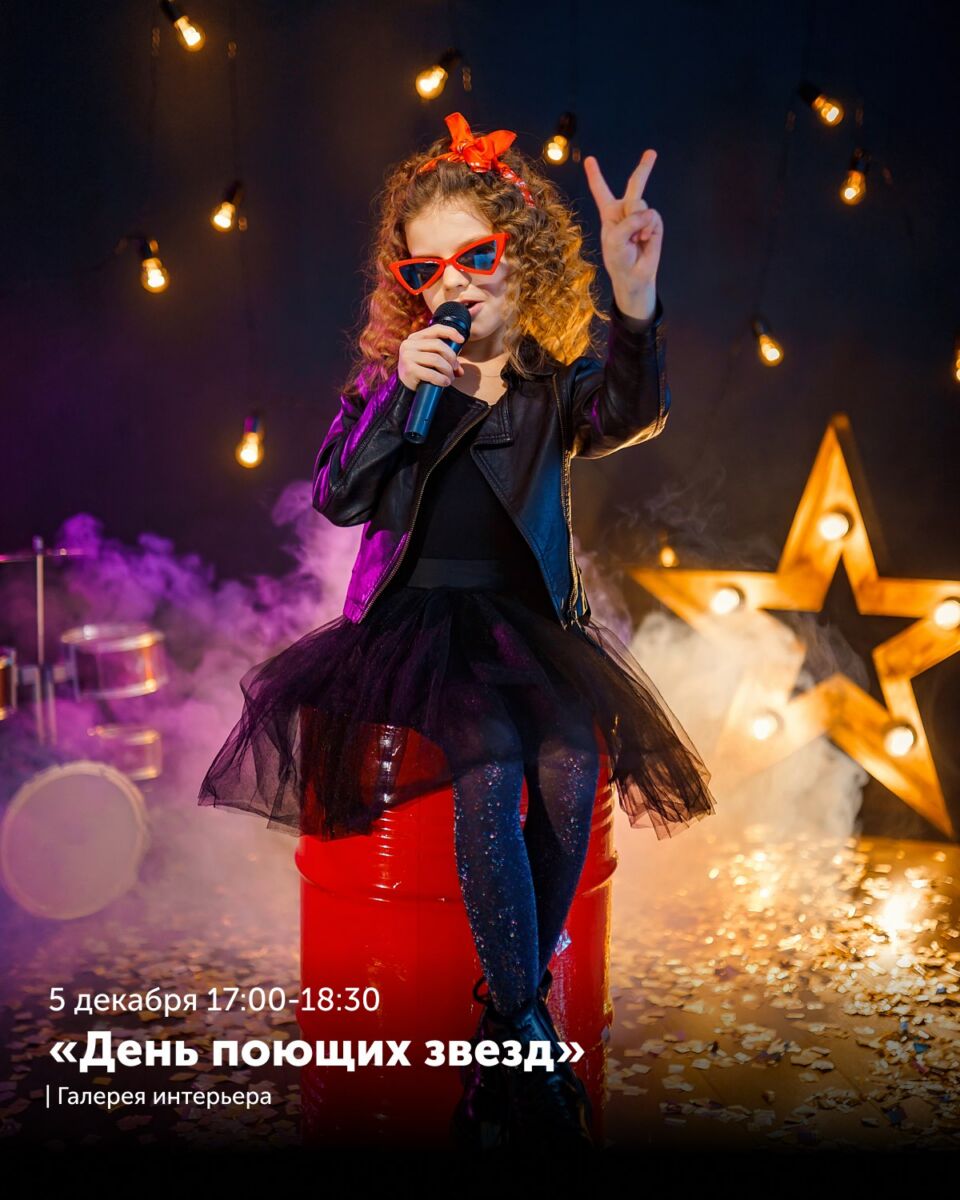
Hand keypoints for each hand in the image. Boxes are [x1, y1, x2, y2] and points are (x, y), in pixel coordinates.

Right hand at [397, 324, 465, 390]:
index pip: (436, 329)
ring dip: (447, 370)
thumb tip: (460, 370)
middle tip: (455, 369)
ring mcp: (407, 356)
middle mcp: (409, 344)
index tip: (462, 340)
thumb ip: (446, 361)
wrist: (405, 388)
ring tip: (450, 378)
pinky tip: (445, 383)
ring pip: (436, 359)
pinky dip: (441, 379)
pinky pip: (431, 373)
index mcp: (415, 338)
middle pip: (438, 345)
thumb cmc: (421, 372)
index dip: (451, 332)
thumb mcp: (432, 361)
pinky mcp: (409, 369)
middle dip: (451, 357)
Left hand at [583, 149, 662, 307]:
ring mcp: (641, 216)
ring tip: (634, 239)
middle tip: (652, 152)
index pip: (601, 191)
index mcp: (610, 213)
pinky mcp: (654, 224)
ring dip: (636, 222)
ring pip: (640, 203)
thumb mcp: (615, 239)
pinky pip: (653, 216)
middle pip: (635, 184)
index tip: (590, 160)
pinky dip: (648, 229)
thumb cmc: (618, 259)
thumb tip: (648, 213)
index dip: (596, 176)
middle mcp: (626, 211)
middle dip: (644, 168)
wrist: (634, 276)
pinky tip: (643, 240)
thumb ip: (628, 222)